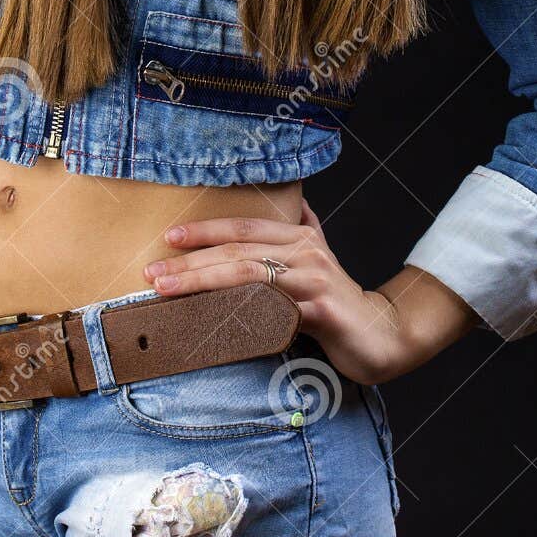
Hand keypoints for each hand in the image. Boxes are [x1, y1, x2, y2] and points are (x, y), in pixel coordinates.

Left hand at [143, 194, 415, 384]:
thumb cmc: (340, 303)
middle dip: (190, 259)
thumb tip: (293, 202)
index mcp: (300, 237)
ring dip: (200, 280)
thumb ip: (303, 231)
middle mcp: (306, 251)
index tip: (168, 237)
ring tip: (166, 289)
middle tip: (152, 272)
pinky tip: (209, 316)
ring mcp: (313, 278)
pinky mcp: (319, 309)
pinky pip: (270, 306)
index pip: (243, 228)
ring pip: (247, 274)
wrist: (383, 335)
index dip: (205, 230)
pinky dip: (236, 309)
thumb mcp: (320, 259)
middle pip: (237, 250)